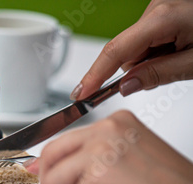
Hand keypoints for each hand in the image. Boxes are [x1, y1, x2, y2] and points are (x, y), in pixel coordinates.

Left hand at [27, 110, 192, 183]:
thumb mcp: (127, 158)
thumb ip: (90, 157)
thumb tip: (46, 168)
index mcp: (115, 123)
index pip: (63, 141)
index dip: (49, 164)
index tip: (43, 174)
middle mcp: (106, 132)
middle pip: (50, 156)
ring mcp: (99, 155)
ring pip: (53, 182)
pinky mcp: (96, 182)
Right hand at [71, 0, 192, 99]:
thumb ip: (158, 74)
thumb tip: (126, 86)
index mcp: (163, 18)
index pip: (116, 52)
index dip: (94, 75)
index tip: (81, 94)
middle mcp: (157, 8)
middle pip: (126, 50)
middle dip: (140, 67)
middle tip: (170, 71)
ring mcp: (160, 7)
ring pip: (138, 46)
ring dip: (152, 59)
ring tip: (184, 56)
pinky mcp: (165, 11)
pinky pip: (148, 39)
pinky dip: (159, 50)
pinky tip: (181, 49)